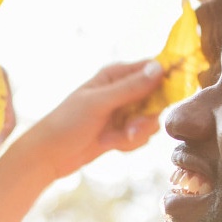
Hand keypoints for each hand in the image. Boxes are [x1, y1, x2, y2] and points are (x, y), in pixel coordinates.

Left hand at [10, 60, 164, 182]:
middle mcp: (122, 90)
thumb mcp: (99, 103)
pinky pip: (141, 136)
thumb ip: (130, 88)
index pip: (152, 68)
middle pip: (157, 98)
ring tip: (114, 139)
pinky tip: (110, 145)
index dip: (167, 79)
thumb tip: (159, 67)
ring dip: (137, 133)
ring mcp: (123, 111)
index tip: (173, 96)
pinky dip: (129, 143)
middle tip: (131, 129)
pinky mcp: (122, 131)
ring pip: (150, 120)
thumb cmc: (67, 122)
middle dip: (147, 117)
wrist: (49, 154)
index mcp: (115, 75)